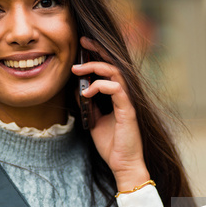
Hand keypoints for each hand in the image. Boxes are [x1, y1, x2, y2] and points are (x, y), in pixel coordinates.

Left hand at [71, 37, 149, 191]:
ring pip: (115, 72)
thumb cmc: (111, 144)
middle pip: (113, 64)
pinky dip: (100, 86)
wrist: (123, 164)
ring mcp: (127, 100)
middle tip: (81, 42)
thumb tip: (77, 90)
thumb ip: (89, 104)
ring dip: (95, 67)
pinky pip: (116, 89)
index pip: (108, 69)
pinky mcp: (128, 109)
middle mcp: (124, 94)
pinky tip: (87, 93)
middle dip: (97, 50)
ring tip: (77, 69)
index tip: (81, 46)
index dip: (97, 55)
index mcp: (117, 95)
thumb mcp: (94, 120)